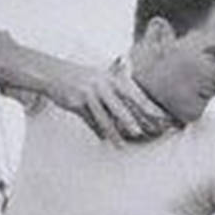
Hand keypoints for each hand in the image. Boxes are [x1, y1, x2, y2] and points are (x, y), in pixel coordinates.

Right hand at [47, 63, 168, 143]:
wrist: (51, 72)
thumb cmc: (80, 78)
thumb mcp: (100, 78)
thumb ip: (117, 90)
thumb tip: (136, 107)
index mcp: (112, 78)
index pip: (135, 94)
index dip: (148, 107)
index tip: (162, 118)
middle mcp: (102, 84)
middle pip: (123, 104)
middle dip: (136, 118)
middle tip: (148, 131)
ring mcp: (89, 93)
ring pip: (105, 115)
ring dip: (115, 130)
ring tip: (125, 142)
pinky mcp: (76, 102)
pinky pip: (89, 119)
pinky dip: (97, 130)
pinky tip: (104, 140)